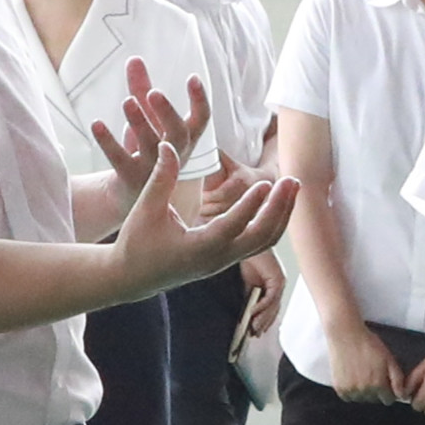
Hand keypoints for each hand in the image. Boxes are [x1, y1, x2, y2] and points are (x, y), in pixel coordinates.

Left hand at [87, 66, 212, 202]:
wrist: (131, 194)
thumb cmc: (146, 150)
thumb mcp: (147, 120)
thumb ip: (141, 89)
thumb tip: (134, 58)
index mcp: (183, 139)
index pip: (201, 120)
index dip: (199, 100)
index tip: (192, 77)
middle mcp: (172, 153)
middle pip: (178, 133)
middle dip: (167, 112)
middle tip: (154, 92)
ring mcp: (153, 169)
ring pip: (149, 144)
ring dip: (139, 122)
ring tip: (127, 101)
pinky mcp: (130, 178)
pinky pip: (120, 159)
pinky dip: (108, 141)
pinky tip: (96, 124)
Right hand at [109, 130, 299, 299]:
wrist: (132, 278)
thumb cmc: (136, 244)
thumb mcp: (146, 210)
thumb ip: (161, 178)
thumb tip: (169, 145)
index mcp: (199, 248)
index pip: (233, 226)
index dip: (251, 205)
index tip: (266, 182)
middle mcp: (218, 258)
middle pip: (261, 236)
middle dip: (280, 207)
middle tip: (292, 179)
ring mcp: (225, 261)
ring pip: (265, 241)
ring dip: (282, 214)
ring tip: (292, 186)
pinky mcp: (226, 259)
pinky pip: (258, 242)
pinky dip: (272, 221)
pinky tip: (278, 200)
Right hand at [237, 251, 283, 344]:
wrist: (249, 241)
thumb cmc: (248, 259)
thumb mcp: (246, 283)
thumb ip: (248, 297)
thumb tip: (246, 315)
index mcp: (271, 286)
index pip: (270, 309)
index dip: (263, 322)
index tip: (254, 333)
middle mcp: (278, 286)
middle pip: (272, 310)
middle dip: (263, 324)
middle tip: (253, 335)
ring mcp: (280, 283)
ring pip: (273, 307)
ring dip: (262, 319)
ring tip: (253, 329)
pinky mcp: (278, 279)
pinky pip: (270, 298)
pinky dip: (261, 307)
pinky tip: (252, 313)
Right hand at [323, 312, 407, 404]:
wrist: (345, 335)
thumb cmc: (369, 345)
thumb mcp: (389, 359)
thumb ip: (397, 380)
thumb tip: (402, 397)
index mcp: (378, 385)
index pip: (388, 400)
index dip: (388, 391)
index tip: (385, 381)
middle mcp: (364, 391)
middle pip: (374, 400)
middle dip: (376, 391)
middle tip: (372, 374)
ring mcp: (350, 390)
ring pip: (361, 399)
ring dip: (363, 392)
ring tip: (361, 375)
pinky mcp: (339, 388)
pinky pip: (348, 397)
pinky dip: (351, 391)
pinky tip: (352, 377)